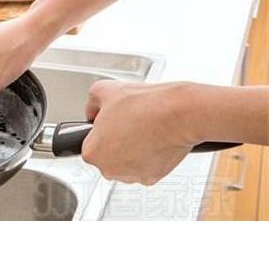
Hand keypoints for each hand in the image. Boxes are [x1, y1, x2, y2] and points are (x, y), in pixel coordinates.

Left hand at [81, 80, 197, 184]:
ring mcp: (132, 176)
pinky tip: (152, 139)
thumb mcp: (102, 90)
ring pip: (124, 163)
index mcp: (92, 152)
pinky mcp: (152, 178)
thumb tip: (92, 112)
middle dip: (114, 142)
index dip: (101, 130)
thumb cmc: (145, 105)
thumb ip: (90, 104)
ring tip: (140, 129)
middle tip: (127, 124)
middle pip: (106, 156)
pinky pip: (143, 167)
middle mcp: (109, 169)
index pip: (90, 144)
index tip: (110, 123)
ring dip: (130, 150)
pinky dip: (147, 156)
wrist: (179, 113)